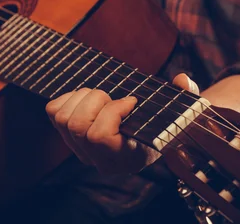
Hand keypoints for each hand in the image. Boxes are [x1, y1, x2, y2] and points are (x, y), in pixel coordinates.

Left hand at [45, 73, 199, 173]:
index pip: (99, 138)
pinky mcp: (66, 134)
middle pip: (77, 125)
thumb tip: (182, 80)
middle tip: (115, 99)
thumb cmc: (164, 123)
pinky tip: (88, 98)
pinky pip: (54, 112)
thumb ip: (185, 97)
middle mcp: (97, 159)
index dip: (112, 112)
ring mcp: (79, 149)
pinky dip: (68, 97)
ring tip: (104, 97)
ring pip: (64, 118)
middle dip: (97, 101)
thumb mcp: (179, 112)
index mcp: (124, 159)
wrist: (147, 134)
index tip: (132, 102)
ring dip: (83, 97)